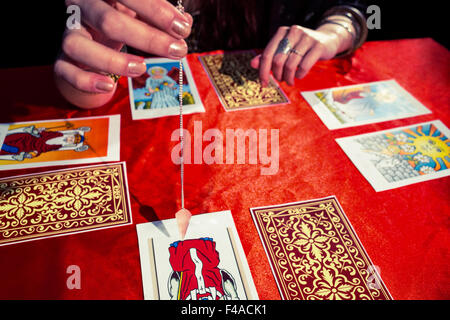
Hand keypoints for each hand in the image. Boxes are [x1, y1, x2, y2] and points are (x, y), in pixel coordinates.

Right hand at [55, 0, 191, 107]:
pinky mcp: (62, 58)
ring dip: (114, 61)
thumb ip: (160, 15)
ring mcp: (69, 32)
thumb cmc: (120, 16)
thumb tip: (184, 23)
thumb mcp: (139, 10)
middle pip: (108, 20)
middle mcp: (81, 7)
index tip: (182, 27)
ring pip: (79, 45)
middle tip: (177, 50)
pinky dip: (86, 80)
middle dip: (147, 38)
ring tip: (142, 68)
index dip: (155, 10)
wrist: (89, 33)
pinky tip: (109, 86)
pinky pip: (66, 70)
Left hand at [251, 23, 351, 85]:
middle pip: (278, 60)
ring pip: (290, 65)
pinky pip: (304, 66)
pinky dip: (299, 75)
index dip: (263, 71)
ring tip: (290, 81)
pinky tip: (299, 76)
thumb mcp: (284, 50)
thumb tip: (252, 64)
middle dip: (277, 75)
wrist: (327, 40)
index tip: (263, 84)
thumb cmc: (301, 48)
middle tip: (281, 80)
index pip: (267, 54)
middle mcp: (293, 32)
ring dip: (288, 78)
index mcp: (281, 32)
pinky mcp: (318, 46)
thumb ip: (268, 56)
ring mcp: (306, 38)